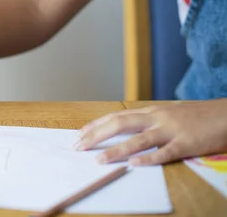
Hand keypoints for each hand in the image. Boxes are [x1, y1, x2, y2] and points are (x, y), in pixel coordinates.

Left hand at [75, 99, 226, 165]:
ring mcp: (172, 131)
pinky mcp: (187, 144)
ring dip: (116, 150)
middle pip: (120, 124)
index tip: (79, 133)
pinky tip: (134, 164)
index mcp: (152, 111)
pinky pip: (165, 153)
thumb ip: (150, 121)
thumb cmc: (199, 116)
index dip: (97, 124)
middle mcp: (157, 118)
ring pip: (138, 140)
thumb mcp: (170, 114)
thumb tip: (127, 128)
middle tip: (78, 146)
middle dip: (97, 135)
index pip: (117, 116)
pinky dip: (149, 159)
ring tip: (99, 159)